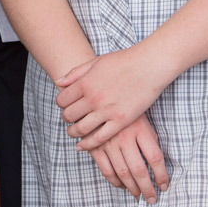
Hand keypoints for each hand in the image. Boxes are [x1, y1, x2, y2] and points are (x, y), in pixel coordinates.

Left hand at [55, 46, 172, 150]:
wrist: (149, 65)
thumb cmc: (124, 61)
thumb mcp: (96, 62)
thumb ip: (76, 73)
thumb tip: (58, 82)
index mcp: (85, 83)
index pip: (62, 100)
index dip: (61, 104)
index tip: (66, 106)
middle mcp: (93, 98)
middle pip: (69, 115)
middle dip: (67, 118)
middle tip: (70, 119)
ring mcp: (106, 111)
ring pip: (81, 129)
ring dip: (74, 132)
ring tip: (74, 132)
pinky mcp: (120, 121)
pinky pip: (99, 138)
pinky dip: (88, 144)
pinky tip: (83, 145)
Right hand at [85, 116, 169, 202]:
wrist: (97, 97)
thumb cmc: (124, 109)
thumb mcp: (141, 117)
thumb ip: (149, 137)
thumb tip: (156, 162)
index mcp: (140, 129)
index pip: (155, 158)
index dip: (161, 175)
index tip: (164, 186)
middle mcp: (124, 137)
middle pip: (139, 170)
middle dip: (147, 189)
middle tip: (152, 199)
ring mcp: (108, 143)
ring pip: (123, 174)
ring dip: (132, 189)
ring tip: (139, 196)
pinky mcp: (95, 147)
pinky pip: (106, 171)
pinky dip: (115, 182)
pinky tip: (122, 186)